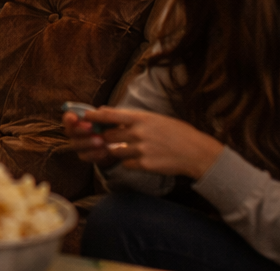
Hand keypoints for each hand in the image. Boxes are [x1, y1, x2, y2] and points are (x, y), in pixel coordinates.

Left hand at [65, 106, 223, 179]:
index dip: (94, 116)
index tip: (84, 117)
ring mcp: (141, 149)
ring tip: (122, 149)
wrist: (195, 152)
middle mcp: (138, 132)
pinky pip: (126, 164)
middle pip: (108, 135)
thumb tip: (114, 117)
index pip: (110, 115)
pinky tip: (140, 160)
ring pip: (115, 151)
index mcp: (141, 117)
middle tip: (102, 138)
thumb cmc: (177, 133)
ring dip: (115, 151)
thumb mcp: (156, 119)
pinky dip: (129, 163)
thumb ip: (135, 119)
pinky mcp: (144, 164)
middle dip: (104, 138)